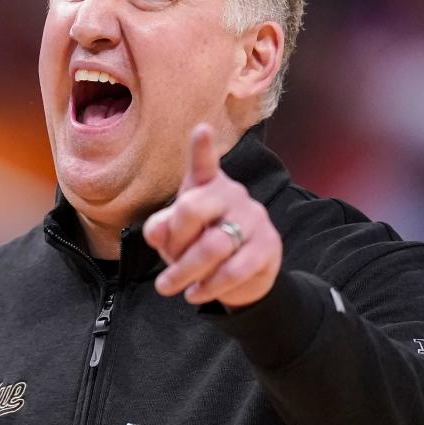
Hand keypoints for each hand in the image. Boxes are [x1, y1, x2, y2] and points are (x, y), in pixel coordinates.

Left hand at [144, 123, 281, 308]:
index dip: (203, 149)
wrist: (244, 276)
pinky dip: (210, 286)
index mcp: (207, 186)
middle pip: (193, 209)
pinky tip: (197, 294)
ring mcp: (253, 218)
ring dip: (185, 272)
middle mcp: (232, 194)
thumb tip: (155, 232)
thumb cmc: (201, 244)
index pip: (203, 165)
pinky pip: (235, 269)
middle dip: (173, 242)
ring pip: (214, 245)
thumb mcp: (175, 238)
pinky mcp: (268, 245)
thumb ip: (162, 230)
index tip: (201, 130)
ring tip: (170, 288)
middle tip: (162, 267)